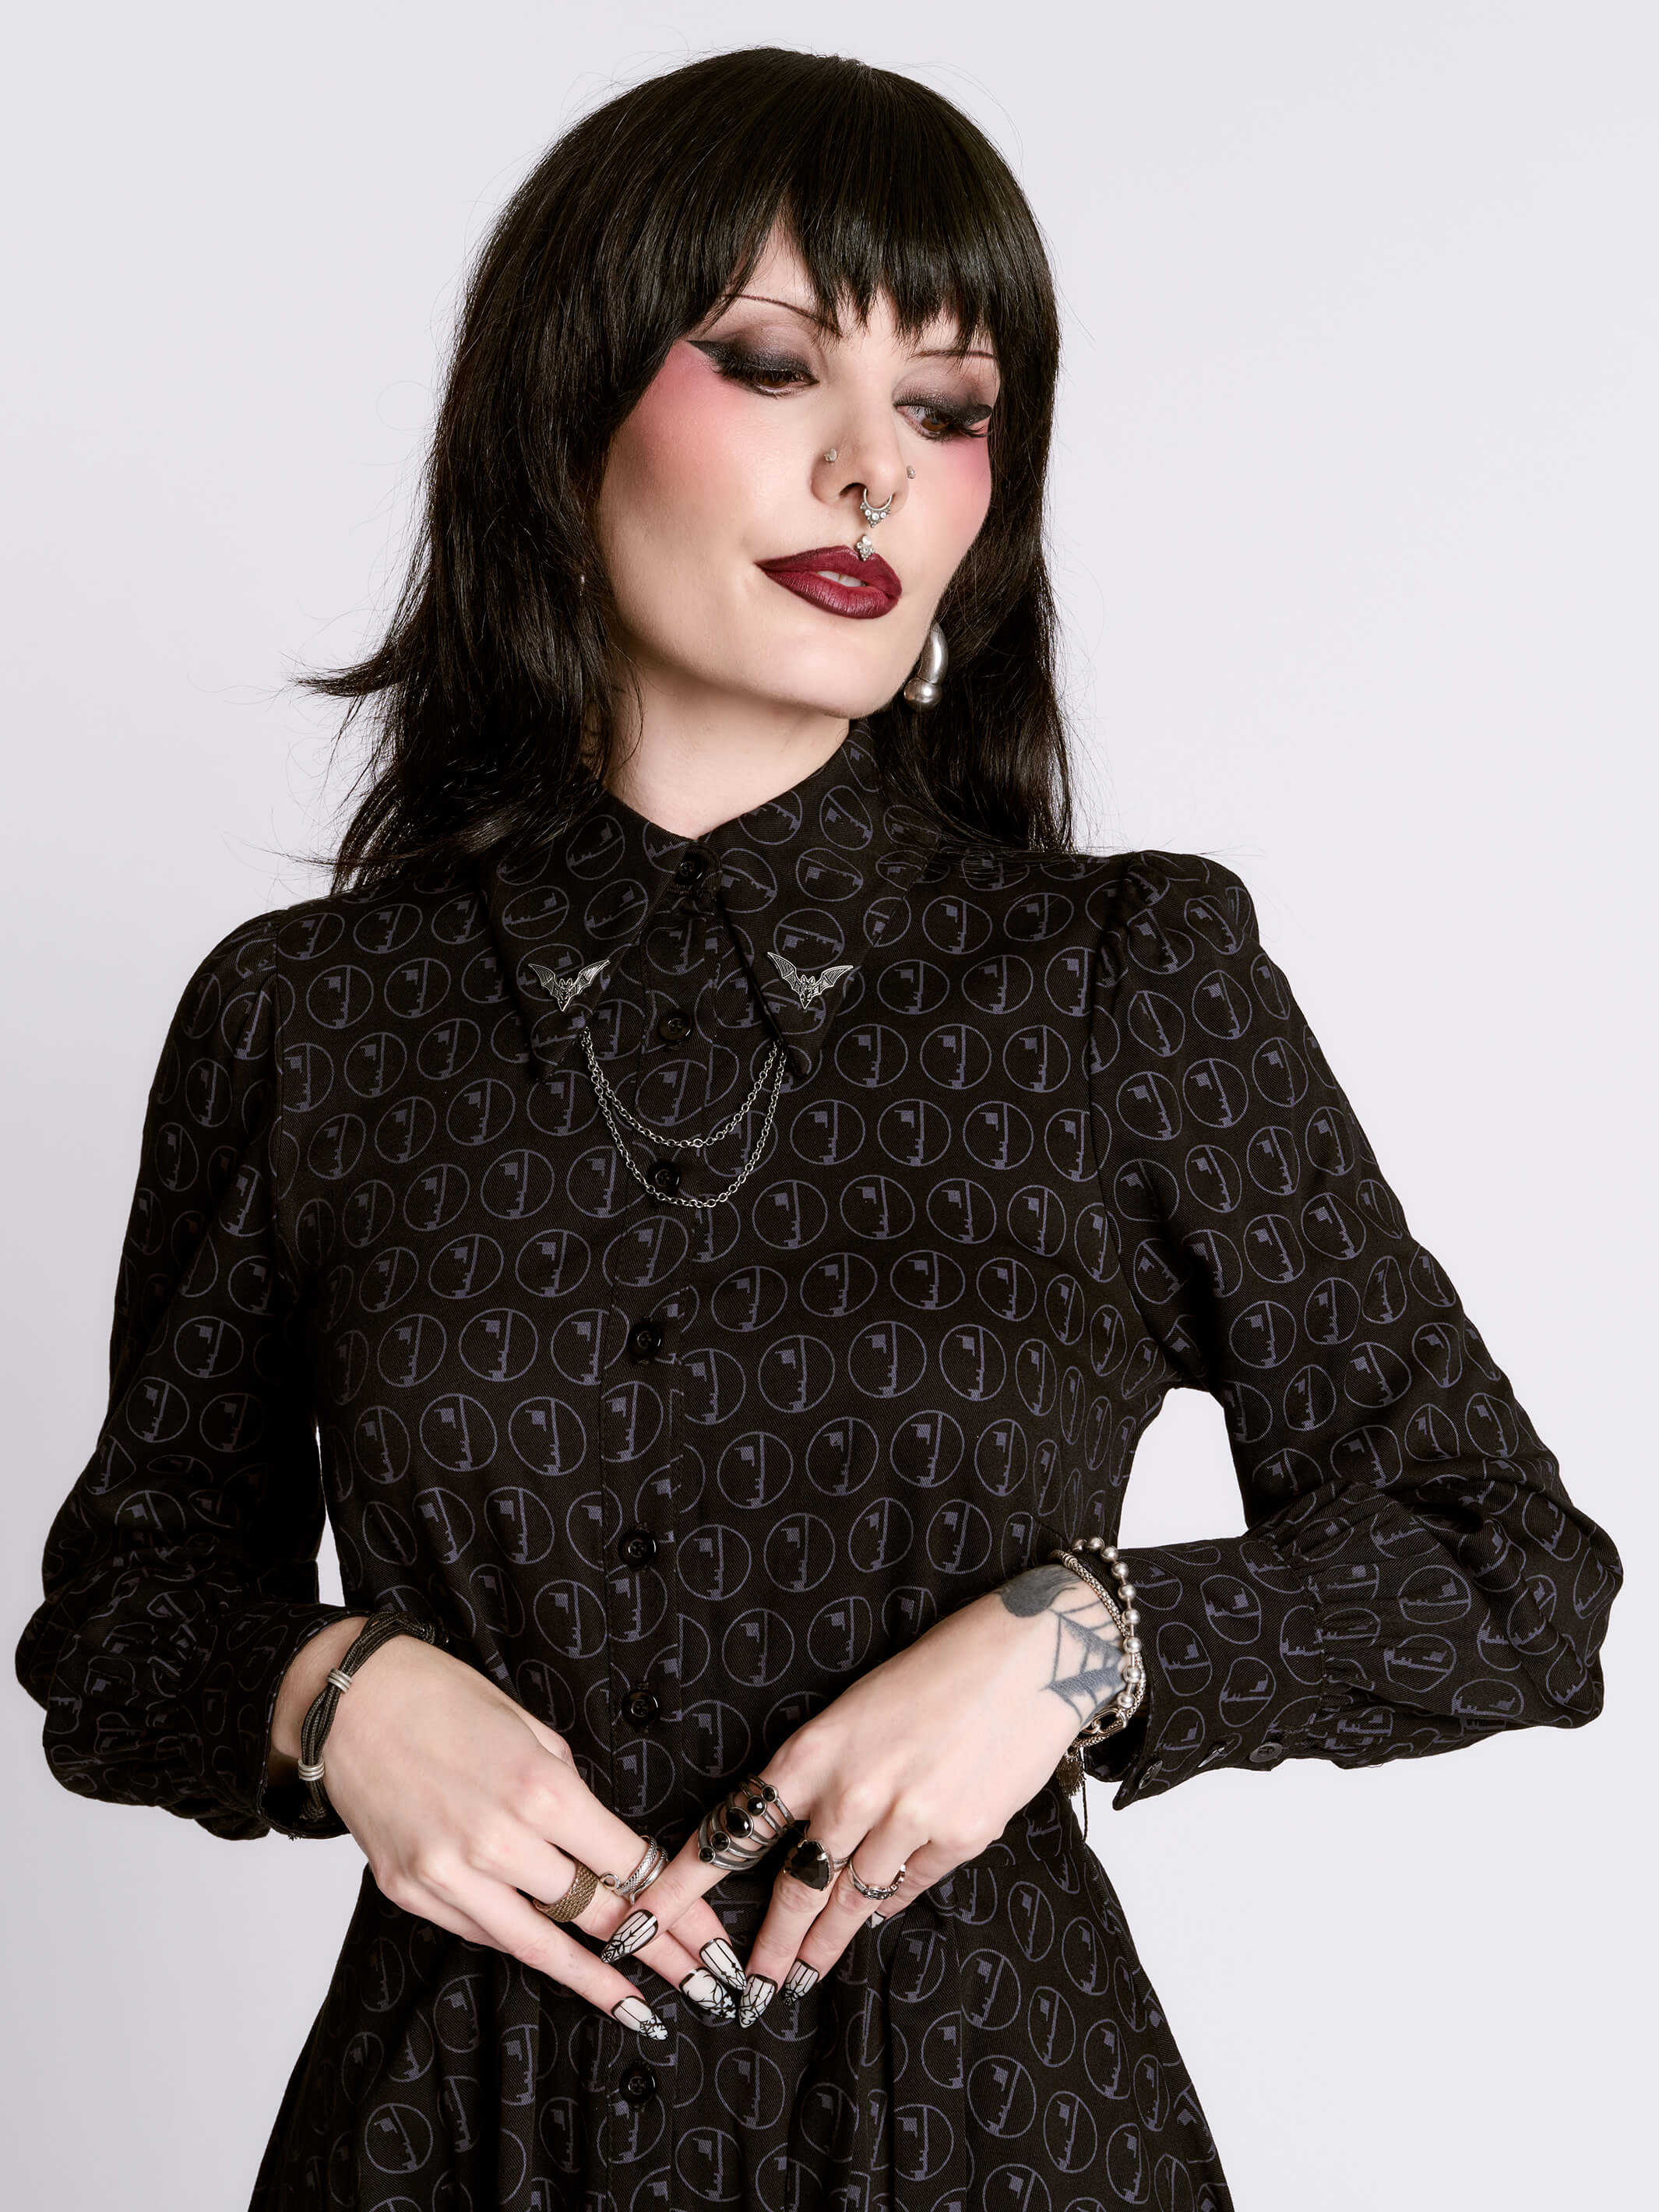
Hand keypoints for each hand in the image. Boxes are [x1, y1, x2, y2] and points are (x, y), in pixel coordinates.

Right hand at [269, 1628, 745, 2038]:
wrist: (348, 1703)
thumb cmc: (446, 1698)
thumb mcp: (530, 1728)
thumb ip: (569, 1791)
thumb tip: (600, 1842)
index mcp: (540, 1789)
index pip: (624, 1863)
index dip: (674, 1904)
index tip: (708, 1933)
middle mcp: (497, 1841)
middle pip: (593, 1909)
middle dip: (653, 1947)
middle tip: (699, 1980)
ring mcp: (449, 1874)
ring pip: (538, 1941)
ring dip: (595, 1978)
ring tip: (640, 2009)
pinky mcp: (411, 1892)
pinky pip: (481, 1930)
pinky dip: (523, 1942)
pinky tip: (560, 1961)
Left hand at [629, 1562, 1122, 2023]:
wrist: (1033, 1654)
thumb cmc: (939, 1670)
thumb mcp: (858, 1710)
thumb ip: (825, 1776)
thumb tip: (806, 1843)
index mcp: (816, 1749)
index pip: (735, 1828)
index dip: (685, 1882)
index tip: (645, 1920)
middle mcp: (855, 1790)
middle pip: (793, 1887)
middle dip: (766, 1947)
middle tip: (743, 1988)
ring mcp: (910, 1818)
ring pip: (850, 1901)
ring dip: (822, 1946)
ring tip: (800, 1978)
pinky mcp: (961, 1837)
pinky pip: (909, 1886)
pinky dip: (889, 1902)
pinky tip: (874, 1917)